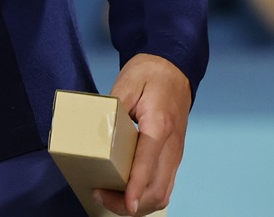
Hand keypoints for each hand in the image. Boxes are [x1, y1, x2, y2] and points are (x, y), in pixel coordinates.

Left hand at [95, 54, 190, 215]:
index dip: (137, 186)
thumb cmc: (149, 74)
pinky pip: (163, 186)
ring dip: (139, 205)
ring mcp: (175, 154)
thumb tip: (97, 130)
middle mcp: (172, 146)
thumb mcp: (127, 83)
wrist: (174, 70)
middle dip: (129, 203)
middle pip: (157, 188)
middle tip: (99, 194)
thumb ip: (113, 108)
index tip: (128, 203)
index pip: (148, 163)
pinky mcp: (173, 157)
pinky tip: (126, 195)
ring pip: (163, 193)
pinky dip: (146, 197)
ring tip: (109, 198)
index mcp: (159, 126)